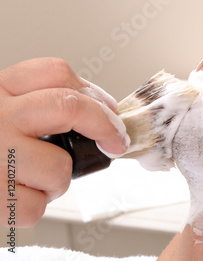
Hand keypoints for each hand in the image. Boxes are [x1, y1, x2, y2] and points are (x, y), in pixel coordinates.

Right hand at [0, 58, 126, 226]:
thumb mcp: (1, 110)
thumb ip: (38, 104)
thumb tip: (100, 113)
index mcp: (0, 91)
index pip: (55, 72)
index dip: (94, 93)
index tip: (110, 112)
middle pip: (67, 106)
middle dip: (102, 125)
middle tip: (115, 142)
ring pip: (58, 166)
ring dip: (58, 181)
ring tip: (36, 179)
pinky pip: (34, 206)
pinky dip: (33, 207)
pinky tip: (14, 196)